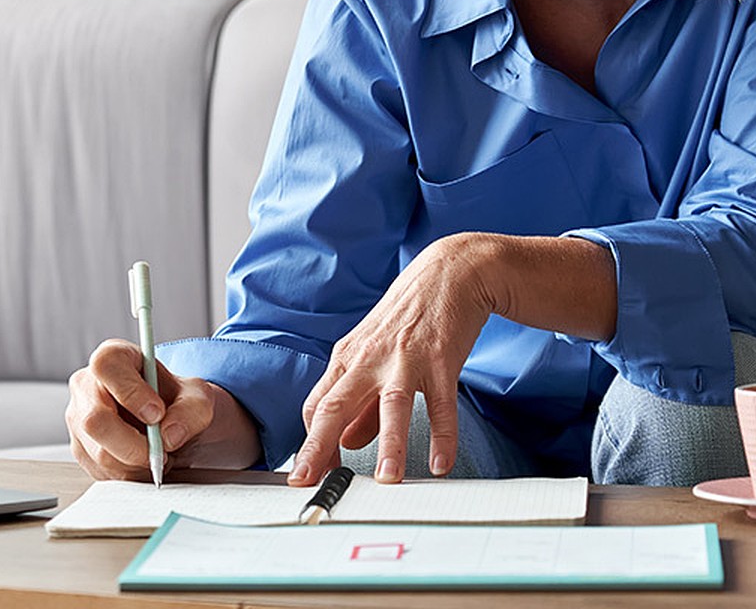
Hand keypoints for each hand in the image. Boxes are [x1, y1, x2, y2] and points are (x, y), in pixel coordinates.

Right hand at [66, 339, 261, 479]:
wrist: (171, 421)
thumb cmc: (176, 400)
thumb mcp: (197, 397)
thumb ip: (190, 410)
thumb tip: (169, 434)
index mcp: (112, 357)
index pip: (106, 367)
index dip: (131, 392)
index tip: (157, 413)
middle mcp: (87, 385)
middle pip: (95, 420)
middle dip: (134, 445)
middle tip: (161, 451)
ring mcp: (78, 419)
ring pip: (99, 453)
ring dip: (136, 464)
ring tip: (158, 455)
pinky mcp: (81, 449)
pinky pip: (101, 472)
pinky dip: (129, 475)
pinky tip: (144, 462)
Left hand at [291, 234, 497, 486]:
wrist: (448, 272)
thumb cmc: (408, 316)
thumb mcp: (374, 353)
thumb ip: (360, 402)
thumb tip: (344, 442)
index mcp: (348, 357)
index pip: (317, 404)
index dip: (310, 441)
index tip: (307, 474)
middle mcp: (370, 358)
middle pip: (336, 404)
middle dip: (319, 446)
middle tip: (309, 482)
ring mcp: (405, 358)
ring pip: (391, 405)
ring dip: (389, 445)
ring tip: (387, 481)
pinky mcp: (441, 358)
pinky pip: (441, 404)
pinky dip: (442, 435)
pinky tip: (440, 464)